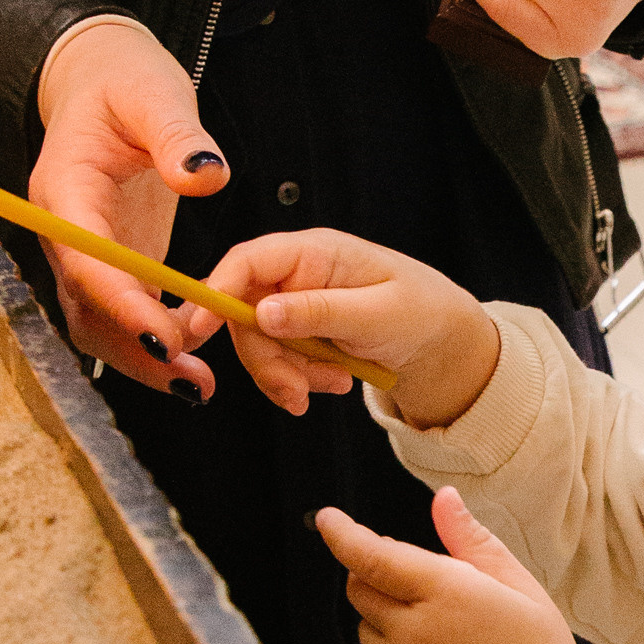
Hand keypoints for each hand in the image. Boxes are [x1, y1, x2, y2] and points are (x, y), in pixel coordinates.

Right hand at [32, 21, 232, 397]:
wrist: (102, 81)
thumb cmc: (125, 80)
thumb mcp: (154, 91)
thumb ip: (178, 133)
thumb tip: (207, 177)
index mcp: (64, 190)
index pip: (86, 258)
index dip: (123, 302)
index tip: (167, 335)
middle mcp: (65, 231)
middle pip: (87, 307)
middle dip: (135, 348)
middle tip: (192, 381)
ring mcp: (84, 253)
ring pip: (99, 325)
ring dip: (143, 360)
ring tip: (198, 388)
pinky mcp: (110, 264)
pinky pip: (121, 317)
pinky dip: (153, 345)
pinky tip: (193, 368)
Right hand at [187, 227, 500, 427]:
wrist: (444, 344)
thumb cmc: (423, 313)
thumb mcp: (376, 315)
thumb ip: (318, 312)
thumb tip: (262, 312)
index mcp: (316, 252)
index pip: (248, 261)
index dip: (217, 291)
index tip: (199, 330)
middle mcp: (298, 273)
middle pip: (243, 312)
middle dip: (267, 359)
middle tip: (297, 392)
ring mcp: (296, 304)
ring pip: (258, 344)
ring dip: (290, 375)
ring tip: (336, 383)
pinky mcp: (299, 332)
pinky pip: (277, 360)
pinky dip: (299, 380)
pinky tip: (334, 382)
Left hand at [317, 490, 622, 643]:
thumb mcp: (519, 587)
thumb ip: (471, 541)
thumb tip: (443, 498)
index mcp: (447, 593)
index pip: (373, 557)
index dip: (343, 535)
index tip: (326, 519)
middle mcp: (413, 632)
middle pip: (361, 589)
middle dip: (381, 580)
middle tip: (430, 596)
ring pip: (367, 629)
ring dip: (390, 624)